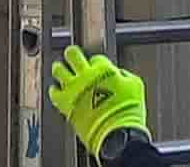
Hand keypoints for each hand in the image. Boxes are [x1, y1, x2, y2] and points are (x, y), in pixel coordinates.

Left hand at [48, 44, 149, 158]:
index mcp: (104, 69)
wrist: (117, 135)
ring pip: (59, 70)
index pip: (96, 59)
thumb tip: (118, 75)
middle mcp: (86, 76)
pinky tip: (55, 90)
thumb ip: (124, 76)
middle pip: (73, 55)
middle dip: (72, 53)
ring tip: (59, 68)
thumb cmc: (128, 113)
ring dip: (59, 69)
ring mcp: (74, 90)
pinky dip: (54, 90)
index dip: (97, 63)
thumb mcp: (135, 87)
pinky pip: (54, 93)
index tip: (97, 68)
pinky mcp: (66, 105)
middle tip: (71, 55)